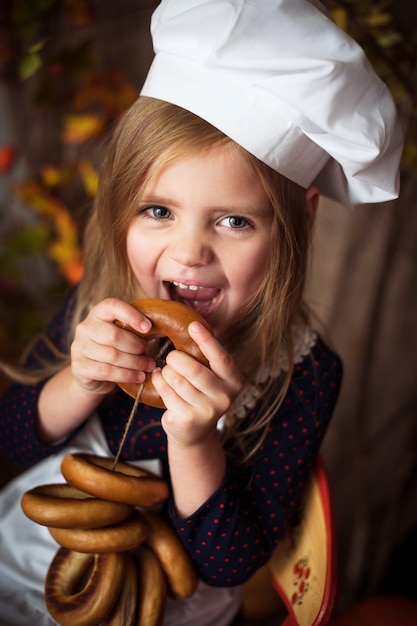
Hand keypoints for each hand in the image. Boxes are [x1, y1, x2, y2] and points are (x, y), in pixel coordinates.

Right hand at [70, 298, 155, 394]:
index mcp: (98, 313)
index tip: (149, 327)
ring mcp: (79, 347)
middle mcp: (85, 327)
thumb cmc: (114, 348)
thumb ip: (140, 329)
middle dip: (137, 346)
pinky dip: (127, 375)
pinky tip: (139, 377)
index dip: (132, 315)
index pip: (112, 306)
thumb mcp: (124, 334)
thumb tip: (168, 325)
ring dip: (135, 363)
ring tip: (148, 366)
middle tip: (148, 352)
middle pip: (114, 335)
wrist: (91, 373)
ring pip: (112, 356)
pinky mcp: (79, 367)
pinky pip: (107, 372)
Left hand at [151, 321, 241, 445]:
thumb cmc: (201, 393)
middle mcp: (224, 396)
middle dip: (176, 358)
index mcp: (233, 380)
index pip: (220, 357)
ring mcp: (207, 410)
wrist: (194, 431)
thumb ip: (206, 357)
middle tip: (171, 357)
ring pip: (177, 380)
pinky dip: (159, 382)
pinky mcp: (188, 419)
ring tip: (166, 371)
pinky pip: (166, 392)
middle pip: (194, 369)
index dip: (206, 340)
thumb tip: (193, 324)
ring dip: (167, 371)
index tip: (192, 325)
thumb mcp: (211, 375)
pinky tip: (160, 380)